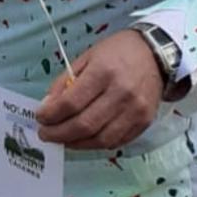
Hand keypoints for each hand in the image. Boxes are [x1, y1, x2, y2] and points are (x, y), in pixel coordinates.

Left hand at [36, 28, 167, 152]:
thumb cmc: (117, 52)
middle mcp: (121, 93)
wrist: (156, 54)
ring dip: (76, 143)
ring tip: (63, 139)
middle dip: (59, 134)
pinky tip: (84, 139)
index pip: (71, 102)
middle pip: (84, 125)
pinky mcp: (144, 122)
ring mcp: (135, 110)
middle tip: (45, 134)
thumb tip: (48, 107)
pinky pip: (116, 141)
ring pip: (100, 139)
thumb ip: (65, 82)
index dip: (51, 115)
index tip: (40, 118)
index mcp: (103, 72)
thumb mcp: (86, 58)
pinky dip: (96, 144)